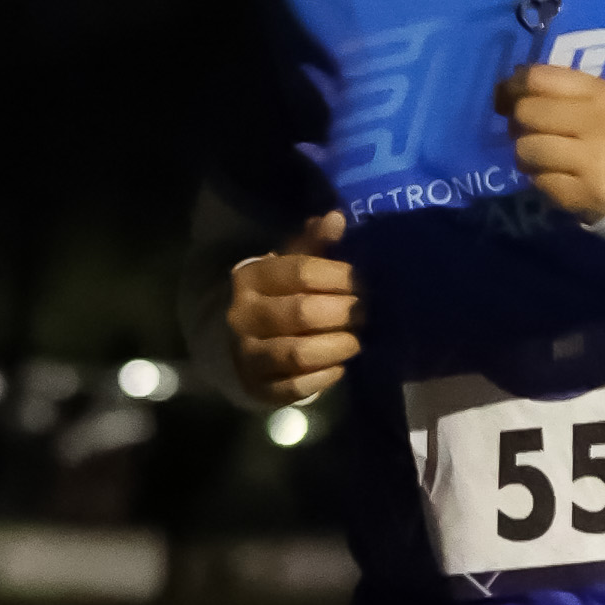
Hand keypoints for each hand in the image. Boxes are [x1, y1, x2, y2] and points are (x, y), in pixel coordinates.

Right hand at [228, 213, 363, 405]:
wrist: (237, 343)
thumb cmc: (276, 297)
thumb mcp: (288, 267)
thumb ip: (314, 245)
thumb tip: (337, 217)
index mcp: (252, 277)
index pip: (301, 272)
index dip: (340, 276)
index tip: (364, 282)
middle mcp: (243, 315)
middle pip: (302, 312)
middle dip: (344, 313)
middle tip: (366, 314)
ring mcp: (247, 354)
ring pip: (298, 352)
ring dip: (337, 347)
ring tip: (357, 341)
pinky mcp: (257, 387)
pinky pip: (295, 386)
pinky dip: (324, 377)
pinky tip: (340, 367)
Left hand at [495, 59, 604, 223]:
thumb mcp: (604, 104)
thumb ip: (564, 91)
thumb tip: (510, 84)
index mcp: (603, 93)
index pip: (539, 78)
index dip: (512, 87)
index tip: (505, 98)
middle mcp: (599, 122)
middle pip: (527, 112)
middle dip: (518, 124)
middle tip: (528, 133)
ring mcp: (594, 159)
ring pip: (526, 149)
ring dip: (527, 156)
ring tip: (543, 160)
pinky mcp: (586, 193)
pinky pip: (539, 182)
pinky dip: (541, 181)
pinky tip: (558, 179)